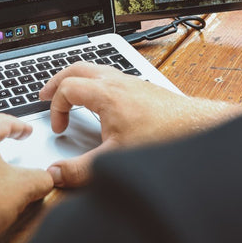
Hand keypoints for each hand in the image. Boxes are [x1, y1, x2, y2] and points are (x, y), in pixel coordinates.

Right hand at [39, 63, 241, 187]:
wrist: (196, 126)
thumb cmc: (162, 136)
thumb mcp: (115, 157)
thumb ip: (81, 169)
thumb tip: (55, 174)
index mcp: (105, 93)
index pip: (67, 88)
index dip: (56, 107)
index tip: (60, 128)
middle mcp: (116, 80)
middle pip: (77, 68)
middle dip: (57, 81)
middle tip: (45, 94)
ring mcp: (130, 80)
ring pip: (94, 68)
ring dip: (76, 79)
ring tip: (69, 94)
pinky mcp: (141, 86)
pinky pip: (108, 75)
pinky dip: (94, 82)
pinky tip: (100, 101)